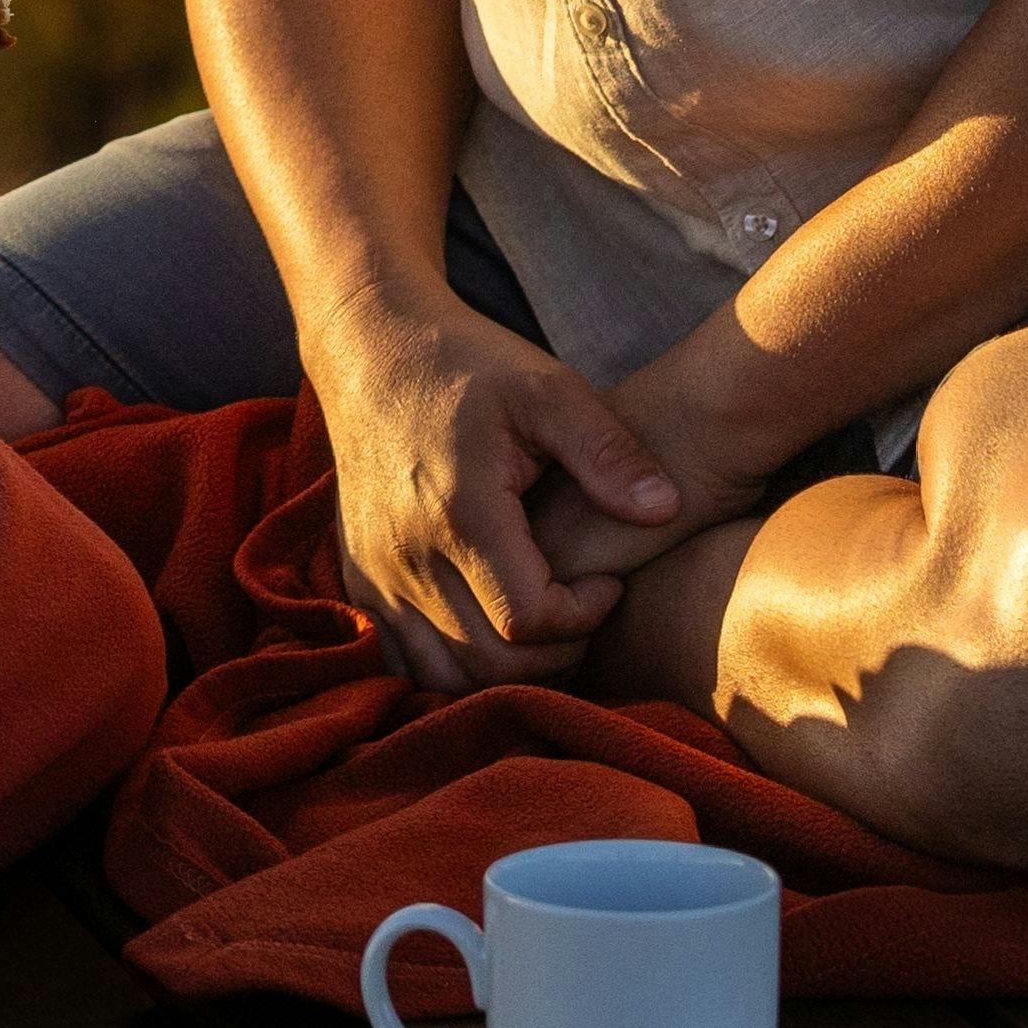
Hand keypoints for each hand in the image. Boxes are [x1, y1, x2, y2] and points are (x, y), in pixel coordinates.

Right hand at [317, 288, 687, 694]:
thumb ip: (609, 452)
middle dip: (558, 653)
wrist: (372, 349)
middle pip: (492, 663)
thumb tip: (667, 509)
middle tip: (587, 608)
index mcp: (461, 512)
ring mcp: (375, 575)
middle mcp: (407, 557)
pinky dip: (455, 667)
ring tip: (545, 624)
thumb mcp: (550, 388)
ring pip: (445, 678)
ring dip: (508, 671)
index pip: (530, 619)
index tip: (609, 580)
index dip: (585, 616)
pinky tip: (493, 628)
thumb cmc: (470, 363)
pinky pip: (406, 661)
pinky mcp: (359, 581)